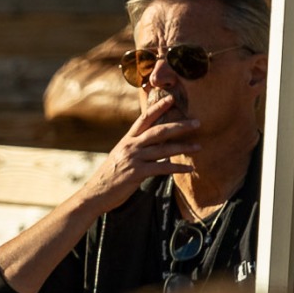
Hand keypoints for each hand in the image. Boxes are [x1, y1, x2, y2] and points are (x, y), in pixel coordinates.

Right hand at [77, 91, 200, 216]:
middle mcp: (130, 146)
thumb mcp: (120, 158)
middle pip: (158, 131)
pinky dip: (178, 168)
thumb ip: (136, 149)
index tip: (171, 98)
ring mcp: (133, 159)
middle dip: (179, 126)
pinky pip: (162, 168)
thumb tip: (155, 146)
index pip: (144, 119)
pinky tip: (190, 168)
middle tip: (197, 122)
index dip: (157, 107)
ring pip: (163, 149)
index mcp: (126, 141)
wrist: (95, 194)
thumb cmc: (109, 177)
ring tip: (198, 146)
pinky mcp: (136, 173)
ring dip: (183, 147)